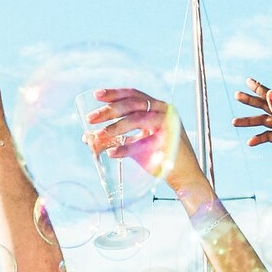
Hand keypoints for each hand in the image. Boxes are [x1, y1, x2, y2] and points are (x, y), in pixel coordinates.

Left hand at [83, 88, 205, 194]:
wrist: (184, 177)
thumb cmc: (158, 158)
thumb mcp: (135, 144)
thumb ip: (117, 137)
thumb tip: (87, 137)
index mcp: (157, 108)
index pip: (134, 95)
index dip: (115, 93)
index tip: (96, 95)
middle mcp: (164, 112)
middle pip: (133, 104)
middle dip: (109, 110)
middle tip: (91, 118)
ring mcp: (168, 125)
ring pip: (137, 119)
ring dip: (115, 127)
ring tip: (99, 136)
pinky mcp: (169, 142)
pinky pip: (143, 143)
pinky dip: (125, 148)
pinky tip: (112, 153)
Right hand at [232, 81, 271, 171]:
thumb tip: (270, 93)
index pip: (270, 96)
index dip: (258, 88)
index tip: (247, 81)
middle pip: (263, 106)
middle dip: (250, 101)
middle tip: (236, 95)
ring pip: (262, 122)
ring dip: (249, 121)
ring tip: (233, 122)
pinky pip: (266, 136)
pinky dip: (258, 138)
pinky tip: (250, 143)